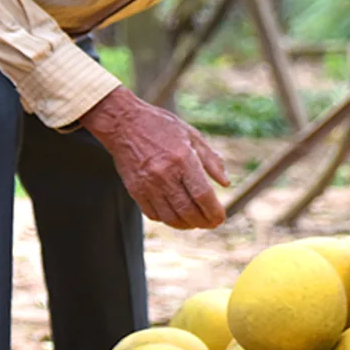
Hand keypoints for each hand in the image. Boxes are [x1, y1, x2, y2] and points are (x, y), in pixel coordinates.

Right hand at [79, 86, 229, 229]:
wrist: (123, 124)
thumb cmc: (162, 127)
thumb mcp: (192, 136)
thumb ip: (211, 160)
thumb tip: (225, 183)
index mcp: (183, 159)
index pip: (202, 194)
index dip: (214, 211)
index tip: (221, 217)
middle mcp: (164, 175)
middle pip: (187, 210)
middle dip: (203, 222)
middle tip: (212, 224)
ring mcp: (147, 184)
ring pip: (170, 217)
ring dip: (186, 225)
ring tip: (196, 223)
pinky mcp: (134, 190)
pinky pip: (153, 214)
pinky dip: (168, 220)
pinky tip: (176, 216)